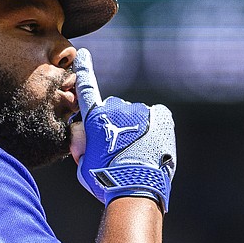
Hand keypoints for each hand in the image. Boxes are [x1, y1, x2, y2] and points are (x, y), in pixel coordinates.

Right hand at [73, 48, 175, 210]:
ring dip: (136, 129)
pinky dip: (154, 126)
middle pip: (114, 110)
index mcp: (95, 117)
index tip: (83, 54)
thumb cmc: (106, 180)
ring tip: (138, 154)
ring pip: (136, 116)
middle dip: (115, 124)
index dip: (85, 69)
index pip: (87, 88)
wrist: (136, 188)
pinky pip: (156, 115)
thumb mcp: (83, 164)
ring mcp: (139, 110)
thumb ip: (83, 144)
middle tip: (119, 150)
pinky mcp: (160, 115)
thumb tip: (84, 133)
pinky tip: (152, 143)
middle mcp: (116, 108)